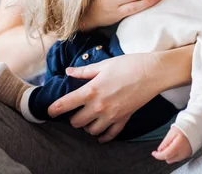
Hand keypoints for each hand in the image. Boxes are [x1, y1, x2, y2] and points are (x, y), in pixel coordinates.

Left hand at [47, 52, 164, 142]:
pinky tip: (101, 132)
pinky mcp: (123, 119)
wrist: (152, 73)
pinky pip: (110, 134)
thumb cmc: (128, 65)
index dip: (53, 109)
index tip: (49, 111)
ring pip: (91, 130)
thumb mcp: (104, 65)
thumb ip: (84, 71)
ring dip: (87, 126)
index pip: (65, 104)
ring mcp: (111, 115)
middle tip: (75, 111)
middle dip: (72, 117)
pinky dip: (103, 136)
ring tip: (88, 118)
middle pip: (76, 122)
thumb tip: (68, 72)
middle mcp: (99, 106)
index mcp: (91, 90)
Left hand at [152, 126, 192, 163]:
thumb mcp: (172, 132)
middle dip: (164, 154)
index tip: (154, 153)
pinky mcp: (188, 154)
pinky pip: (178, 158)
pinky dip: (175, 154)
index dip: (158, 155)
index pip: (165, 155)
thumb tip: (159, 150)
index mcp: (178, 146)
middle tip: (164, 146)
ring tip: (171, 144)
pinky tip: (175, 147)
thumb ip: (165, 142)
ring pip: (173, 160)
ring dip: (169, 155)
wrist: (195, 127)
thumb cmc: (184, 128)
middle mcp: (182, 152)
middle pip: (169, 159)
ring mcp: (186, 154)